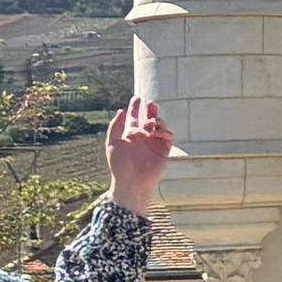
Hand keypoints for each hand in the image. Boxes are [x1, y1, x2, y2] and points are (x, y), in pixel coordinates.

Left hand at [105, 96, 174, 211]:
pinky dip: (165, 131)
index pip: (135, 117)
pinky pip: (168, 136)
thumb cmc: (119, 165)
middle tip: (151, 104)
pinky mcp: (163, 150)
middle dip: (151, 110)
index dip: (135, 107)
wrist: (131, 182)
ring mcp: (154, 143)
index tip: (137, 98)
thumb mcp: (112, 143)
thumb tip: (120, 110)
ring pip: (160, 125)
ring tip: (152, 123)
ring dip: (158, 120)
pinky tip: (157, 132)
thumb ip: (115, 126)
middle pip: (150, 118)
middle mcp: (143, 138)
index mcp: (131, 135)